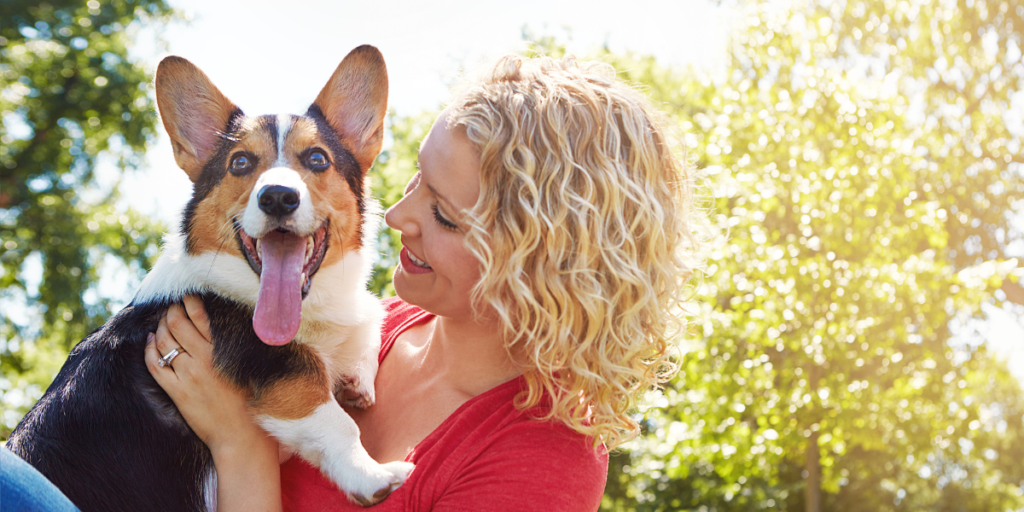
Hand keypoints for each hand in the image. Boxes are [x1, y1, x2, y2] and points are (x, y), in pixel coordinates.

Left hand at [144, 295, 272, 454]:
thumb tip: (218, 325)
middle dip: (171, 311)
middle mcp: (204, 358)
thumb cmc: (251, 400)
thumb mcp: (247, 366)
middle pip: (178, 323)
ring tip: (162, 322)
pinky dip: (149, 350)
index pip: (200, 316)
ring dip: (160, 327)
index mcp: (223, 350)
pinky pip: (155, 365)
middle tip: (172, 308)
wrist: (241, 434)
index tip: (187, 296)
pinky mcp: (177, 391)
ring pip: (164, 340)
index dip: (189, 302)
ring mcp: (188, 375)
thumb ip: (232, 345)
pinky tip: (149, 342)